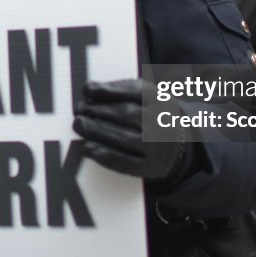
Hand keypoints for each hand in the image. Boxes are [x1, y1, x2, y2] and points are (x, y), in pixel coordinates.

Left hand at [73, 79, 187, 182]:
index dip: (108, 90)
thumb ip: (121, 90)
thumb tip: (90, 90)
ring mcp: (157, 147)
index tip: (87, 89)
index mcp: (159, 100)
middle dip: (98, 111)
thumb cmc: (150, 114)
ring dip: (97, 132)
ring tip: (79, 125)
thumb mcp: (145, 96)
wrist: (177, 144)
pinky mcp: (149, 167)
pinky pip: (125, 162)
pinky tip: (87, 148)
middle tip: (79, 110)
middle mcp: (161, 122)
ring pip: (125, 138)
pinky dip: (104, 155)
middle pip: (127, 114)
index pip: (134, 91)